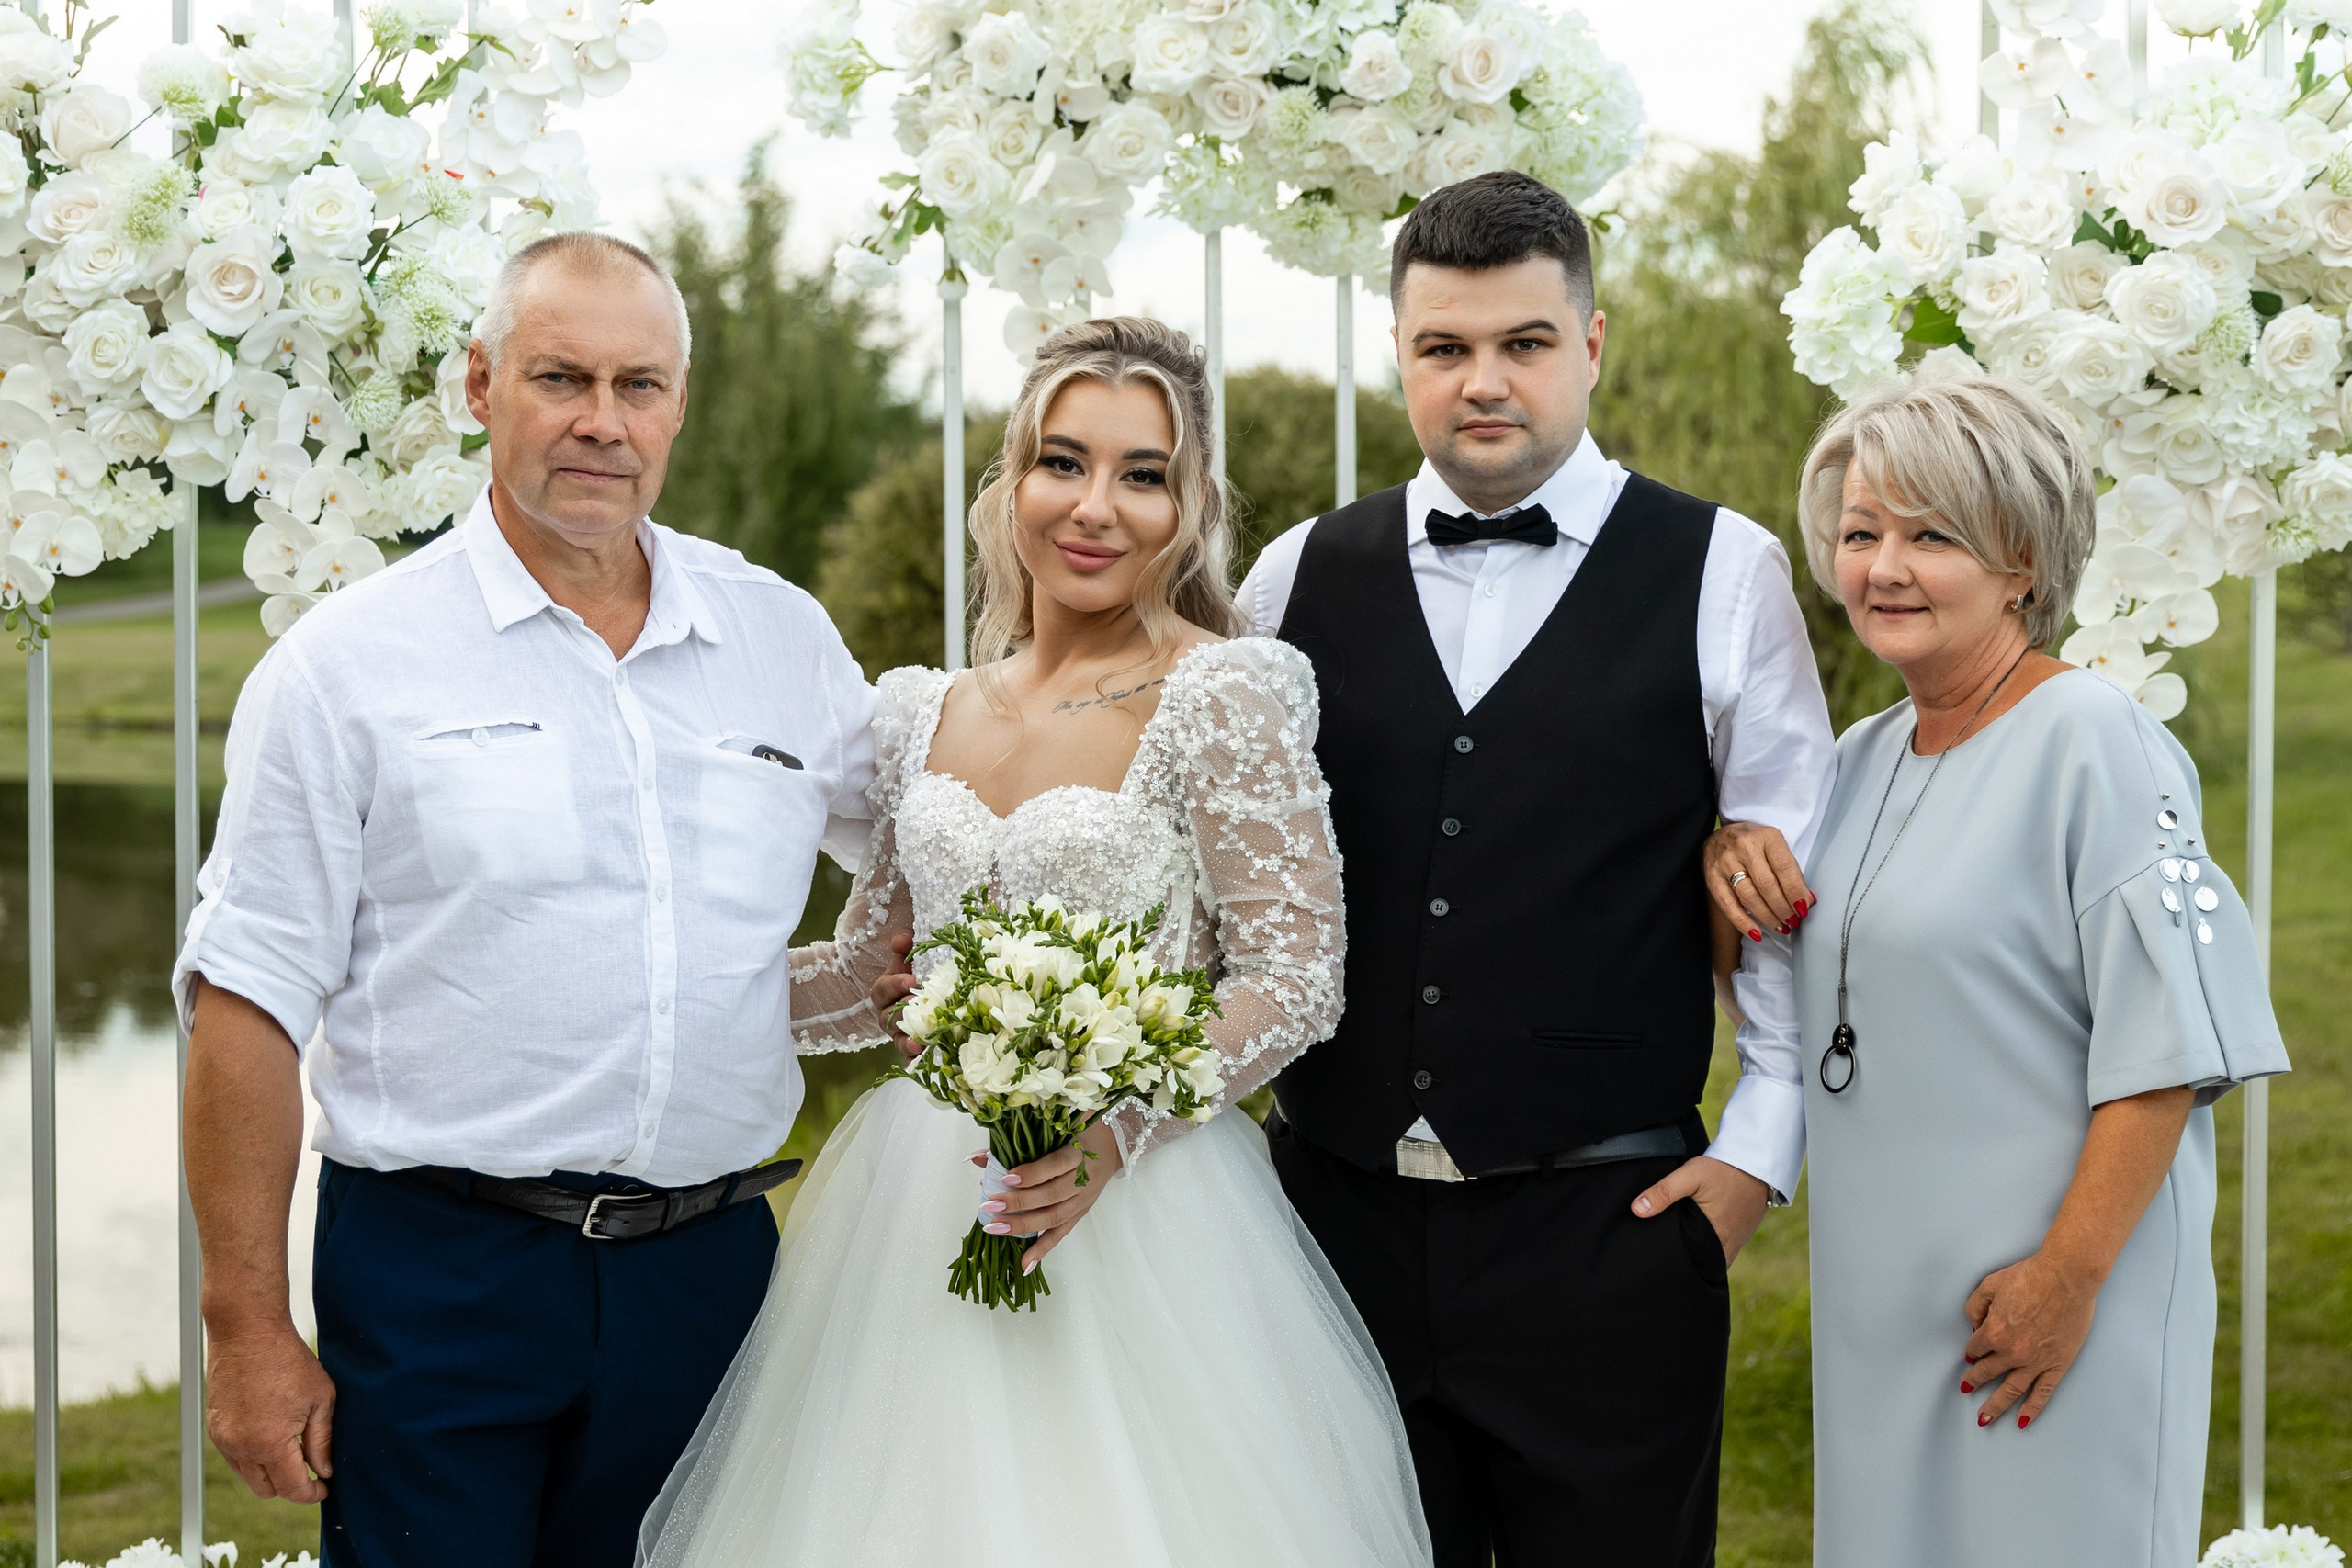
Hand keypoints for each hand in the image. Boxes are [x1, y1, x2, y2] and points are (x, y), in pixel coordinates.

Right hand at [206, 1322, 334, 1502]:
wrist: (247, 1333)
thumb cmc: (289, 1361)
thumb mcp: (320, 1399)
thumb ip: (322, 1441)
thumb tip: (325, 1471)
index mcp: (269, 1443)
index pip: (292, 1488)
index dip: (312, 1493)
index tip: (325, 1488)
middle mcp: (241, 1448)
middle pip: (268, 1490)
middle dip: (291, 1486)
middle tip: (312, 1468)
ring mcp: (223, 1440)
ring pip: (249, 1477)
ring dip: (271, 1473)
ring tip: (293, 1448)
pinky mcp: (214, 1429)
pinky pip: (235, 1459)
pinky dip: (254, 1458)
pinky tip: (272, 1435)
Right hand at [869, 931, 917, 1059]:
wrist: (917, 995)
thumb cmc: (912, 974)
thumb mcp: (906, 960)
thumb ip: (904, 947)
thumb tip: (902, 938)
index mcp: (883, 992)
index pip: (883, 989)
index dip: (896, 984)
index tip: (912, 980)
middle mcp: (886, 1015)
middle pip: (888, 1016)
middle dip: (902, 1012)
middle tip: (918, 1006)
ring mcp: (896, 1033)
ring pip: (897, 1039)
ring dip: (905, 1042)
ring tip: (916, 1044)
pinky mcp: (909, 1047)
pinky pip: (908, 1058)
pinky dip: (913, 1061)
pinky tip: (922, 1062)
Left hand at [976, 1122, 1123, 1272]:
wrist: (1111, 1146)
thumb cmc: (1077, 1132)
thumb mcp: (1053, 1128)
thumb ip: (1017, 1142)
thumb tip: (977, 1157)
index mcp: (1078, 1152)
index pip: (1055, 1165)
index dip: (1032, 1173)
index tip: (1006, 1178)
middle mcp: (1084, 1178)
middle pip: (1052, 1195)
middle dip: (1019, 1203)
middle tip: (990, 1206)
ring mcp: (1083, 1200)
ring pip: (1054, 1218)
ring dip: (1023, 1226)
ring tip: (995, 1228)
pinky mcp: (1080, 1214)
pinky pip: (1061, 1234)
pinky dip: (1043, 1250)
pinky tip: (1025, 1264)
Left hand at [1631, 1155, 1769, 1265]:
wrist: (1755, 1160)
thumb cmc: (1724, 1170)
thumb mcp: (1690, 1176)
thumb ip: (1663, 1192)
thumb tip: (1637, 1210)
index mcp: (1718, 1241)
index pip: (1695, 1268)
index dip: (1678, 1268)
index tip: (1661, 1264)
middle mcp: (1730, 1246)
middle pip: (1703, 1264)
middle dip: (1686, 1262)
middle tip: (1664, 1257)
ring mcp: (1738, 1240)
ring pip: (1712, 1255)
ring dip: (1697, 1253)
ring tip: (1677, 1245)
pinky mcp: (1741, 1230)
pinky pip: (1721, 1245)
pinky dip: (1708, 1243)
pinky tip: (1695, 1233)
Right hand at [1704, 821, 1812, 941]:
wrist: (1720, 838)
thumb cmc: (1753, 845)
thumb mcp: (1775, 848)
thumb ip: (1790, 871)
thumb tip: (1806, 900)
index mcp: (1766, 836)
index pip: (1784, 867)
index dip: (1795, 891)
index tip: (1804, 908)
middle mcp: (1744, 846)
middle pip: (1766, 884)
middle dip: (1783, 907)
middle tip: (1793, 921)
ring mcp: (1725, 861)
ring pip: (1749, 896)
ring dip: (1767, 916)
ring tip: (1779, 926)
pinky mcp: (1712, 877)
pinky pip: (1728, 905)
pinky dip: (1743, 922)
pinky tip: (1756, 933)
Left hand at [1960, 1251, 2099, 1428]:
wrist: (2066, 1277)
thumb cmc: (2029, 1277)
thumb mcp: (1989, 1284)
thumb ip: (1975, 1307)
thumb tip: (1974, 1326)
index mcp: (1994, 1332)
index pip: (1975, 1348)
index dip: (1971, 1349)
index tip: (1972, 1351)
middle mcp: (2012, 1352)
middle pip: (1987, 1372)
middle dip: (1974, 1381)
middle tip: (1966, 1389)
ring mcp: (2036, 1361)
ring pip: (2011, 1390)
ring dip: (1995, 1406)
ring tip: (1983, 1418)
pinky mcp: (2057, 1365)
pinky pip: (2042, 1393)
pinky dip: (2032, 1409)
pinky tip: (2021, 1421)